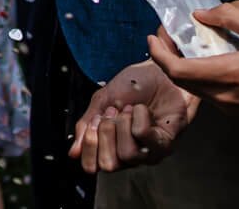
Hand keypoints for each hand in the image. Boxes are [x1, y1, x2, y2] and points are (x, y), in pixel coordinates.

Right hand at [70, 60, 199, 173]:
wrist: (158, 72)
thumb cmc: (133, 85)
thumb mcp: (101, 101)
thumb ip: (86, 125)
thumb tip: (73, 152)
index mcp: (110, 146)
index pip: (92, 166)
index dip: (88, 145)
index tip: (91, 123)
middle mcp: (129, 154)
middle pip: (108, 164)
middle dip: (105, 134)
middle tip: (111, 114)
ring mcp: (148, 152)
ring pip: (127, 154)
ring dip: (123, 123)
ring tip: (128, 109)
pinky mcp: (165, 145)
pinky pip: (143, 137)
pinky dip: (138, 117)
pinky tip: (141, 109)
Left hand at [147, 3, 238, 116]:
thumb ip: (229, 18)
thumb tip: (202, 14)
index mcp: (225, 76)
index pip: (176, 69)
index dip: (158, 53)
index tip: (152, 35)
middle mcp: (222, 96)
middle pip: (180, 80)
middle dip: (166, 56)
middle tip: (166, 35)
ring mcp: (230, 107)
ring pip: (193, 87)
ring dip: (181, 66)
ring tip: (183, 43)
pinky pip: (208, 93)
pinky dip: (198, 75)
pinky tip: (205, 58)